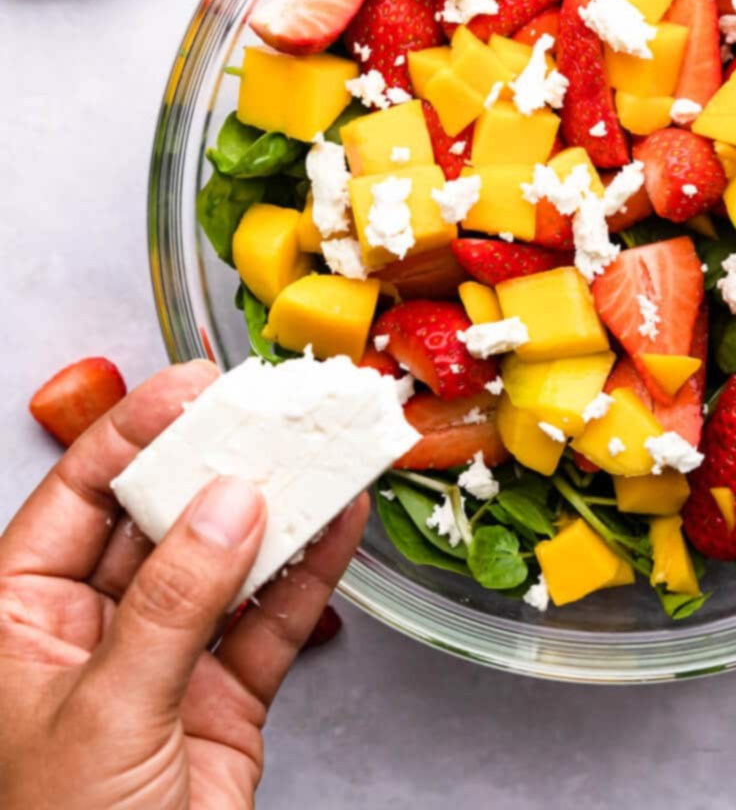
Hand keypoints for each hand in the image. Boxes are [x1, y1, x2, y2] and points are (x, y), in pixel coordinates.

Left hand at [0, 362, 368, 809]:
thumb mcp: (104, 715)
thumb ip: (170, 604)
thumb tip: (226, 505)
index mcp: (22, 615)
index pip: (81, 493)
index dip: (138, 428)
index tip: (198, 384)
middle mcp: (94, 622)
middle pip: (165, 513)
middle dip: (224, 460)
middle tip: (277, 413)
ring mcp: (167, 653)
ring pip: (230, 556)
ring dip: (281, 507)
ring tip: (326, 453)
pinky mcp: (226, 690)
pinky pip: (274, 613)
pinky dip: (312, 570)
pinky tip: (340, 522)